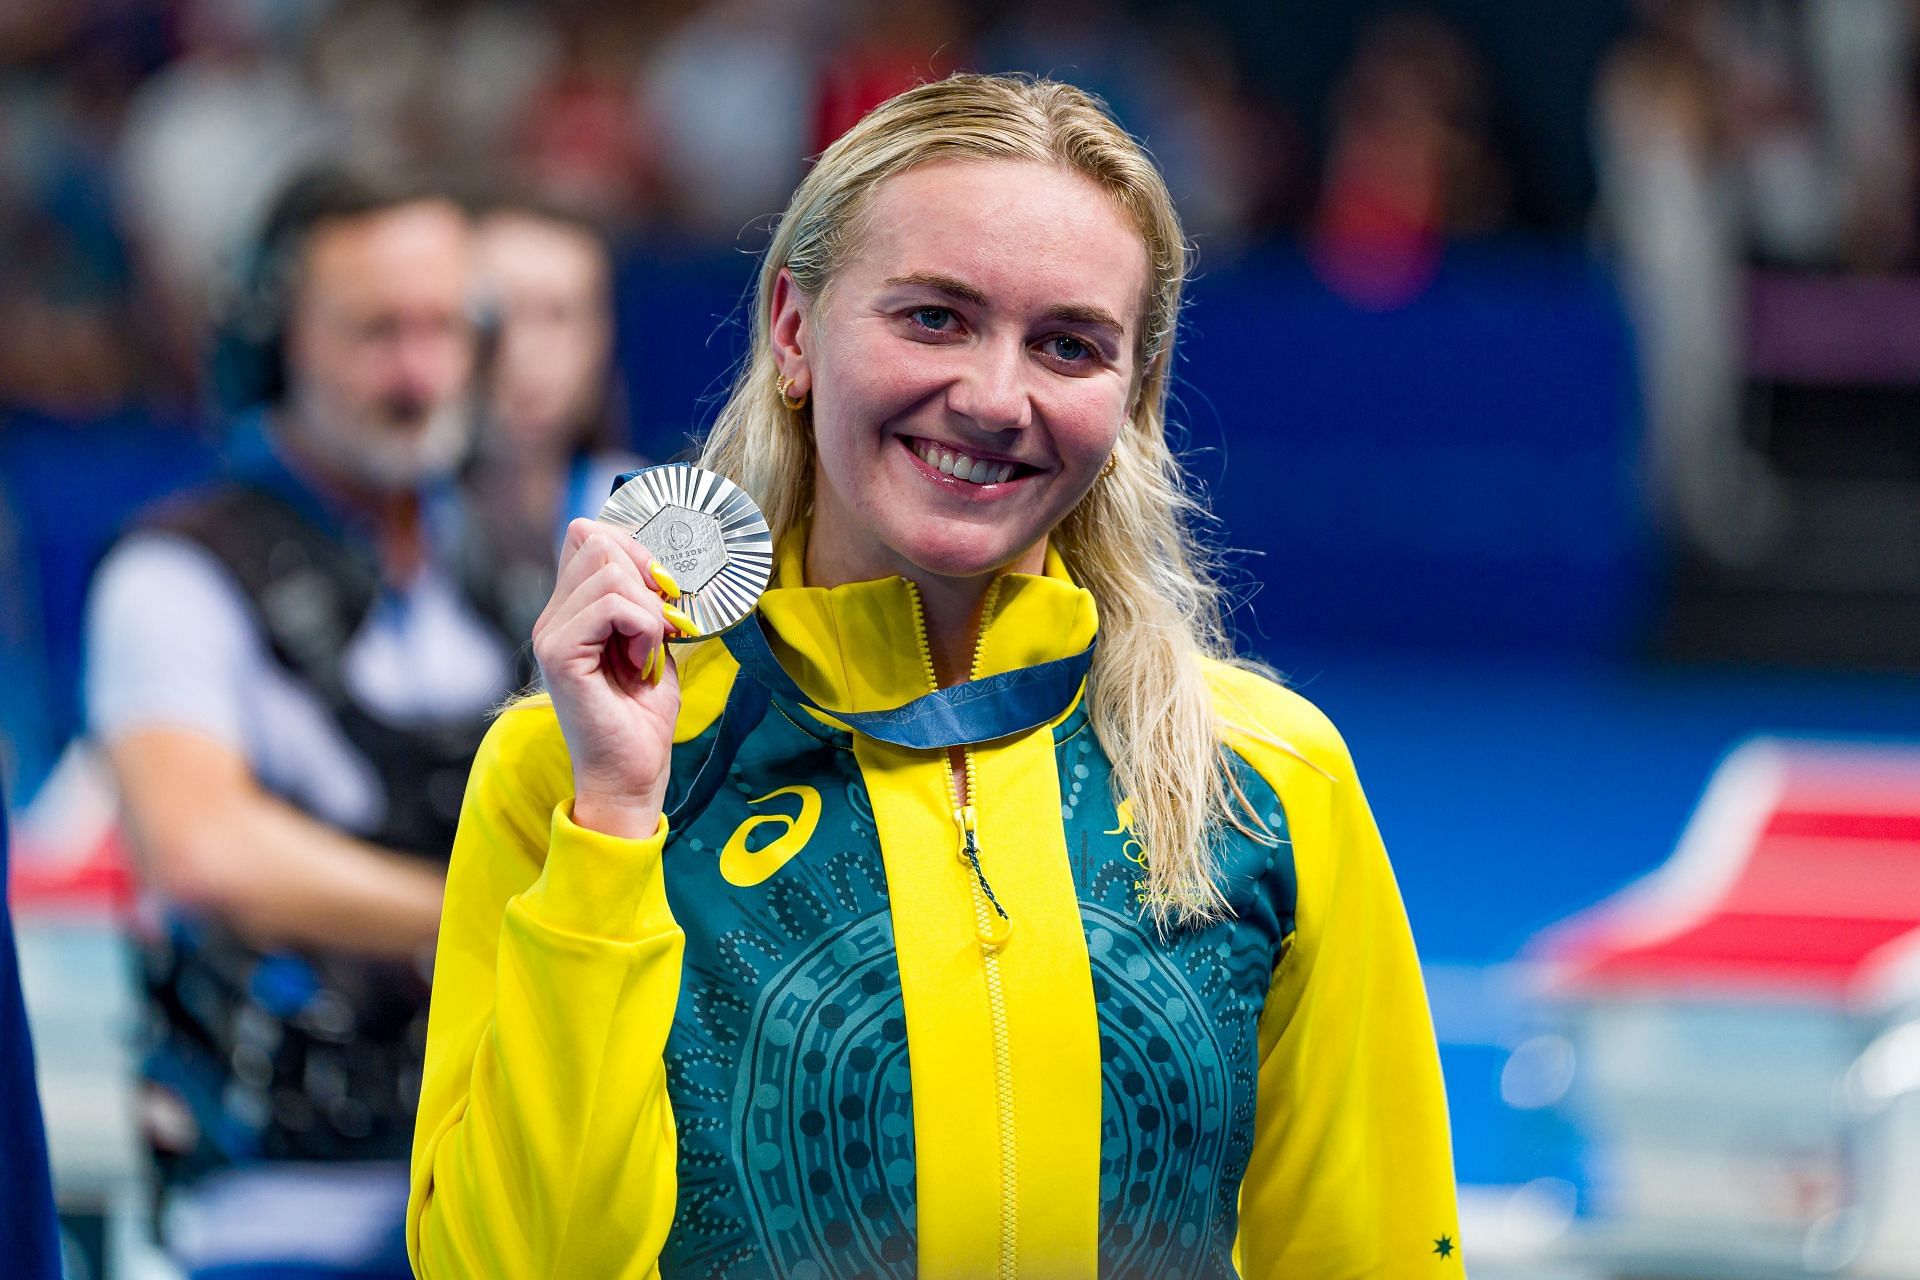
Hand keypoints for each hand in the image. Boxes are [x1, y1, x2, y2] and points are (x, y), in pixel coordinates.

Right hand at [533, 519, 697, 838]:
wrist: (631, 773)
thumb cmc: (642, 716)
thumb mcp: (651, 643)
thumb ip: (646, 601)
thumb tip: (661, 564)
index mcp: (571, 609)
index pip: (589, 534)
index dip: (635, 549)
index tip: (664, 592)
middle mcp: (553, 616)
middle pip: (599, 542)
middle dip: (647, 575)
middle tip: (663, 624)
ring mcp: (551, 632)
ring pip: (610, 571)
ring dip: (649, 610)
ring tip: (649, 650)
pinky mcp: (559, 652)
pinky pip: (612, 606)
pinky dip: (643, 628)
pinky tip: (642, 661)